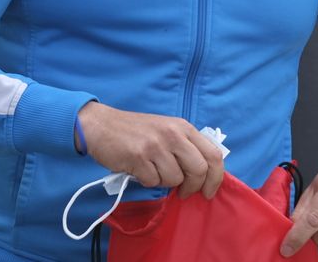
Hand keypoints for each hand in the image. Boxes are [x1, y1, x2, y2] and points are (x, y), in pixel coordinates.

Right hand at [77, 103, 225, 198]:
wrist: (102, 125)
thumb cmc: (136, 131)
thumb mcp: (167, 129)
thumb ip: (186, 146)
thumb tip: (204, 174)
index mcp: (183, 127)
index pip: (213, 154)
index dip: (216, 177)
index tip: (209, 191)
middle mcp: (173, 134)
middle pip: (199, 170)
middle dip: (193, 187)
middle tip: (184, 193)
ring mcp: (156, 145)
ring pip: (175, 179)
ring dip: (164, 182)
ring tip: (153, 171)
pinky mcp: (139, 157)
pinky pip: (153, 181)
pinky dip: (147, 181)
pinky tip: (139, 169)